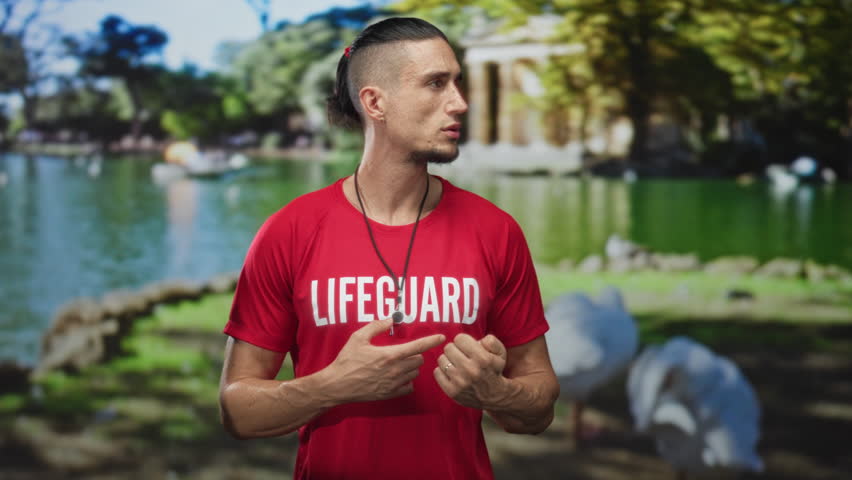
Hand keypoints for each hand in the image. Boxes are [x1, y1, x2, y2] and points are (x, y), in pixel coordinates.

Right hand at [324, 318, 444, 403]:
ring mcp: (394, 384)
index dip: (432, 341)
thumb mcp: (358, 338)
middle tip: (403, 352)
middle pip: (419, 360)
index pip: (418, 346)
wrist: (337, 385)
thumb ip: (376, 326)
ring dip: (411, 367)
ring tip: (398, 364)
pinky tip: (397, 377)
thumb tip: (390, 319)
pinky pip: (409, 387)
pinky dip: (407, 381)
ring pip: (415, 373)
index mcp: (389, 354)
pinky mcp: (390, 394)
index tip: (442, 337)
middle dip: (415, 354)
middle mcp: (395, 370)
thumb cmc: (346, 360)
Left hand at [434, 333, 508, 408]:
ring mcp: (460, 382)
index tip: (467, 347)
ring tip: (457, 364)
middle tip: (462, 355)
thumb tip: (477, 340)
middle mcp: (470, 370)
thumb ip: (490, 340)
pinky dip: (443, 371)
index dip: (464, 341)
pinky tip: (452, 373)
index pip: (459, 338)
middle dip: (455, 349)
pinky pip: (437, 372)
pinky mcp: (452, 391)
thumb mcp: (500, 352)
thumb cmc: (494, 369)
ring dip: (448, 359)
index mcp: (482, 359)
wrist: (494, 396)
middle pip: (448, 347)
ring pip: (441, 359)